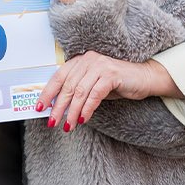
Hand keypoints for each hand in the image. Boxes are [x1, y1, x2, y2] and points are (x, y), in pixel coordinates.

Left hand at [37, 52, 177, 131]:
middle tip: (52, 122)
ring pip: (80, 92)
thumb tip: (58, 106)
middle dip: (58, 106)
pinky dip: (87, 109)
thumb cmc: (117, 83)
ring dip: (72, 111)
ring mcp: (100, 65)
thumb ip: (78, 90)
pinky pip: (94, 94)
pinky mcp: (111, 74)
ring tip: (67, 126)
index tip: (39, 107)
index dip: (48, 92)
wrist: (144, 78)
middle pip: (68, 86)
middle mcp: (88, 59)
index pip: (59, 76)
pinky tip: (82, 119)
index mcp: (80, 60)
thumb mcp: (93, 85)